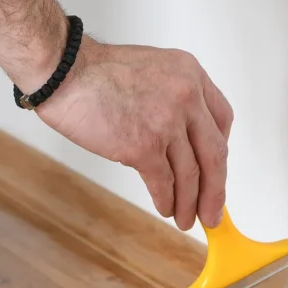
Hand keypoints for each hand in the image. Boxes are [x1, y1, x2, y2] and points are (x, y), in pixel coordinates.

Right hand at [34, 37, 233, 230]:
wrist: (65, 73)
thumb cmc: (95, 71)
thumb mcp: (149, 68)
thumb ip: (170, 94)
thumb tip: (176, 134)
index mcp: (190, 74)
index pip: (222, 119)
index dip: (219, 150)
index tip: (214, 169)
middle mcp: (187, 97)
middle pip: (214, 153)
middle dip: (215, 189)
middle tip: (213, 212)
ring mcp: (167, 123)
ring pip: (190, 173)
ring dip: (190, 202)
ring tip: (186, 218)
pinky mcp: (143, 146)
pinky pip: (163, 182)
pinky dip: (166, 200)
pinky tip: (165, 208)